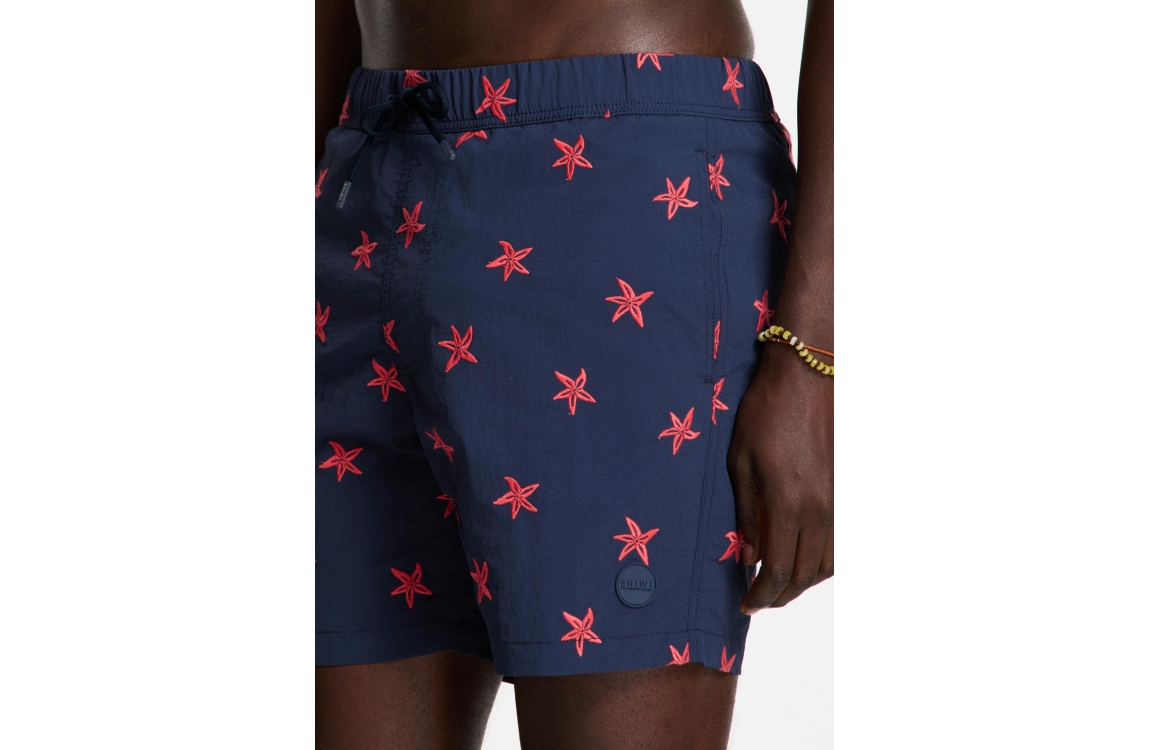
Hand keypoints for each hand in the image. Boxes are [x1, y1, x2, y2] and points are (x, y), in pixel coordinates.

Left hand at [727, 344, 832, 612]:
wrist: (807, 376)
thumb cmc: (764, 414)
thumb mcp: (740, 463)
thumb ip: (746, 514)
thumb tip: (748, 557)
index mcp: (788, 503)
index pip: (778, 572)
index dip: (761, 596)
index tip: (745, 604)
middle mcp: (821, 509)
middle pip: (805, 575)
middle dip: (780, 596)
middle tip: (759, 599)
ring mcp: (840, 501)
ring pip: (828, 564)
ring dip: (804, 582)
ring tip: (779, 583)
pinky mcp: (848, 490)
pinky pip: (841, 542)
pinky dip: (823, 562)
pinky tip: (804, 557)